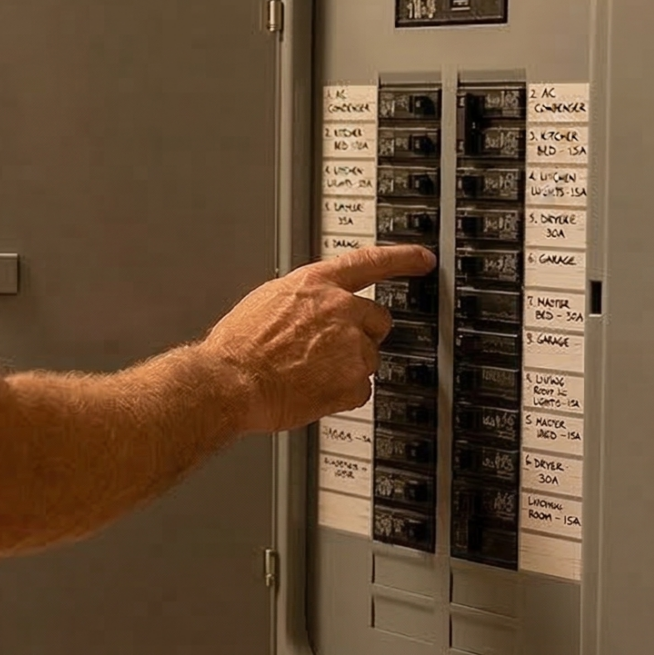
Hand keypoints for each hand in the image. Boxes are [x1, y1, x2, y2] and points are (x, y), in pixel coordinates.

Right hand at [200, 245, 437, 433]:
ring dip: (346, 368)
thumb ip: (301, 300)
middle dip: (362, 334)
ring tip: (308, 375)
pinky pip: (360, 390)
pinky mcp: (354, 382)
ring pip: (367, 358)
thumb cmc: (238, 347)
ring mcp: (351, 346)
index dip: (402, 259)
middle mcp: (339, 309)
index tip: (423, 259)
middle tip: (331, 351)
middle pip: (377, 319)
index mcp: (316, 284)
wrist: (230, 382)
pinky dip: (341, 395)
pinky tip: (313, 391)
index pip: (370, 262)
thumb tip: (309, 308)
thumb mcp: (266, 302)